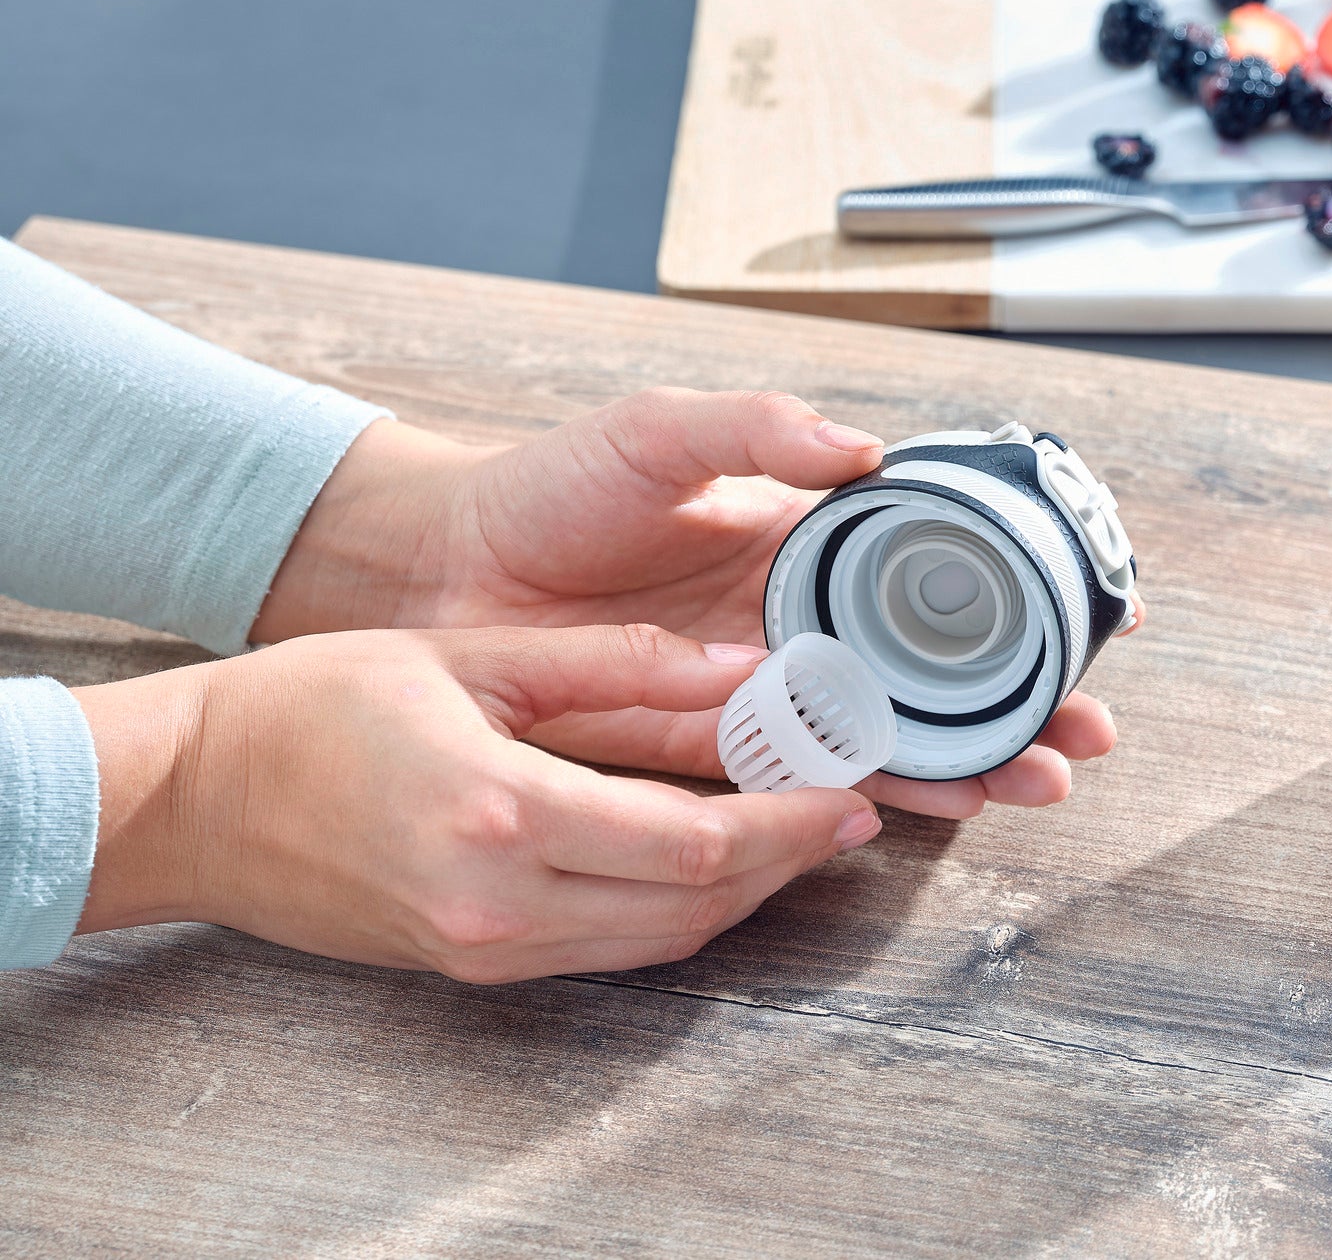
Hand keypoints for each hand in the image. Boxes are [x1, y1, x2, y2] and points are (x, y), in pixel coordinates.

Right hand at [72, 625, 880, 980]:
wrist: (189, 799)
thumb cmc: (313, 706)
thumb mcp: (472, 657)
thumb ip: (614, 664)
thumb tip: (736, 663)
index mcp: (501, 813)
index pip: (692, 843)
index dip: (790, 823)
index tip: (851, 790)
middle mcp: (498, 904)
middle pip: (693, 905)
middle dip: (788, 862)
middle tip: (850, 812)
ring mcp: (482, 948)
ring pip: (658, 941)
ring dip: (741, 894)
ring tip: (798, 834)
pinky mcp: (470, 963)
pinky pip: (606, 949)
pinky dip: (674, 911)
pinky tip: (708, 861)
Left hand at [253, 390, 1135, 816]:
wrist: (439, 575)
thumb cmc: (546, 491)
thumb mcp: (655, 432)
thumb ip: (756, 430)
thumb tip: (865, 448)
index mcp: (800, 547)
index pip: (930, 577)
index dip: (1006, 599)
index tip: (1084, 615)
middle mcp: (795, 628)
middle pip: (929, 676)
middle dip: (1012, 704)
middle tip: (1082, 731)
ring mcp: (756, 696)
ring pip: (884, 737)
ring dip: (964, 761)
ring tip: (1033, 780)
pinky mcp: (705, 754)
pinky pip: (801, 781)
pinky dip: (871, 796)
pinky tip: (933, 805)